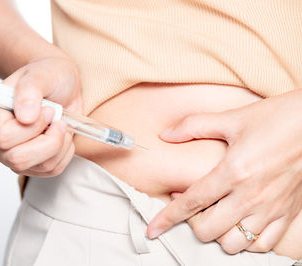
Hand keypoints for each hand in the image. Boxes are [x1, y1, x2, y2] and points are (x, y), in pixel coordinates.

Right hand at [0, 56, 81, 176]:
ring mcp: (12, 154)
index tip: (49, 110)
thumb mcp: (41, 74)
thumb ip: (30, 90)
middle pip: (18, 159)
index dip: (32, 127)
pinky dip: (65, 153)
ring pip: (39, 167)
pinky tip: (63, 136)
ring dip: (60, 145)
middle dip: (49, 141)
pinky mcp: (31, 164)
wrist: (62, 85)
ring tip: (61, 124)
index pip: (4, 137)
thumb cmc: (48, 76)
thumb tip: (25, 117)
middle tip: (58, 120)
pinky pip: (52, 170)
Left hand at [147, 89, 301, 253]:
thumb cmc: (276, 119)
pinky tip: (239, 225)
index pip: (191, 203)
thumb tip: (166, 134)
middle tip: (191, 208)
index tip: (153, 229)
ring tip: (215, 217)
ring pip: (234, 244)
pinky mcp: (287, 214)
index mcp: (233, 172)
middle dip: (191, 223)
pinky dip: (247, 241)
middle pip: (208, 230)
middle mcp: (251, 196)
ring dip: (218, 235)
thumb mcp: (232, 118)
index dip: (167, 218)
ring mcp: (271, 209)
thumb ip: (194, 126)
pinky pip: (263, 244)